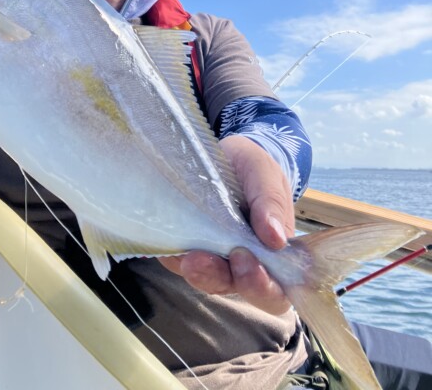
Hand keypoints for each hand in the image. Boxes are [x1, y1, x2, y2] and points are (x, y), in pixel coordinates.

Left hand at [159, 135, 294, 315]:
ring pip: (206, 279)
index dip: (264, 288)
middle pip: (237, 288)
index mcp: (276, 254)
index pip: (276, 291)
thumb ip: (271, 202)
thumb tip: (276, 239)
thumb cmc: (253, 169)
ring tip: (187, 257)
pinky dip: (174, 256)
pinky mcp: (189, 249)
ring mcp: (216, 258)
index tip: (247, 262)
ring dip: (197, 271)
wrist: (225, 155)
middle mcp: (246, 264)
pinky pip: (179, 261)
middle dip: (221, 278)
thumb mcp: (265, 174)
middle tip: (204, 261)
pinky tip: (169, 242)